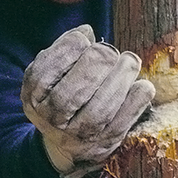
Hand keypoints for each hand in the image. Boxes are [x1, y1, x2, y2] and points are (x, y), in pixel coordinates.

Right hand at [20, 25, 154, 177]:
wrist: (66, 144)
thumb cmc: (64, 93)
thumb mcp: (54, 72)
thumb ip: (65, 49)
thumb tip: (86, 32)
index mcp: (34, 96)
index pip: (47, 70)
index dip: (71, 48)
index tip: (85, 40)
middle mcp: (51, 120)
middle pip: (72, 92)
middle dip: (98, 63)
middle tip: (112, 52)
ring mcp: (78, 137)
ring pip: (99, 110)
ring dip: (120, 79)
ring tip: (130, 62)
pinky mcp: (103, 145)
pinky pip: (123, 123)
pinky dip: (136, 101)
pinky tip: (143, 86)